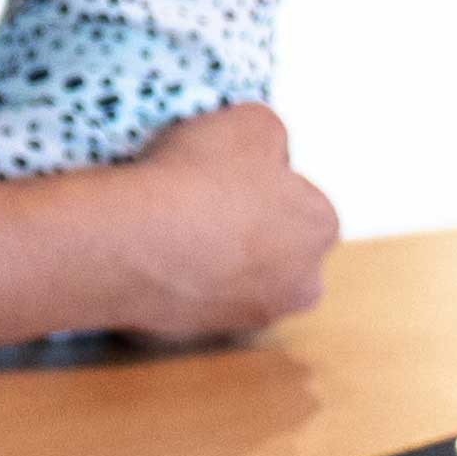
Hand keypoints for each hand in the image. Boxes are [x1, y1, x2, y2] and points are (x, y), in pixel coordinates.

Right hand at [0, 102, 337, 349]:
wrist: (135, 240)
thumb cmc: (199, 177)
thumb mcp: (254, 120)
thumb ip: (275, 137)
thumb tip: (269, 154)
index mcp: (321, 227)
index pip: (302, 198)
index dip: (264, 179)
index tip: (229, 171)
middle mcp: (301, 283)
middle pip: (278, 245)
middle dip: (250, 227)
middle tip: (205, 198)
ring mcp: (253, 316)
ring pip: (240, 277)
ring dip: (218, 256)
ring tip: (176, 225)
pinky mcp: (206, 335)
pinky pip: (200, 298)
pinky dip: (185, 280)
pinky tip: (158, 252)